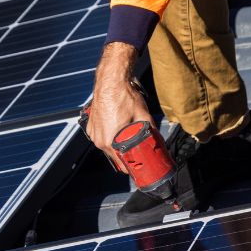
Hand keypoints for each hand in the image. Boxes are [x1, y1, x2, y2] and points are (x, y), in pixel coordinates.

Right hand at [87, 41, 155, 172]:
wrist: (110, 80)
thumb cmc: (123, 96)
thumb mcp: (143, 115)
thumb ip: (151, 130)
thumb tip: (159, 138)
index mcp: (109, 141)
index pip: (121, 164)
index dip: (131, 168)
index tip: (138, 169)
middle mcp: (99, 139)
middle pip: (114, 156)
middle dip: (125, 156)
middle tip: (137, 154)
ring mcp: (93, 132)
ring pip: (107, 146)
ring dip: (117, 145)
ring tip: (128, 141)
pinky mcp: (91, 125)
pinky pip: (101, 136)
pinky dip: (109, 136)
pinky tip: (119, 129)